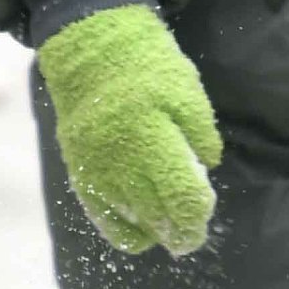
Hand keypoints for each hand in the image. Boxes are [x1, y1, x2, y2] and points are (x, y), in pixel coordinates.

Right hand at [36, 3, 224, 255]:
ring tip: (174, 233)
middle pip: (156, 216)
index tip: (204, 217)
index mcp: (152, 137)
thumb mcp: (186, 89)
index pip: (180, 195)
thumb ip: (200, 131)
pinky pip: (102, 218)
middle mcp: (121, 162)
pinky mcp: (81, 175)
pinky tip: (144, 231)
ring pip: (130, 221)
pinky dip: (125, 231)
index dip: (197, 214)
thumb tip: (207, 166)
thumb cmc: (147, 66)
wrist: (90, 54)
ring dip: (156, 232)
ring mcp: (97, 172)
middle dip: (181, 232)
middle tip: (194, 234)